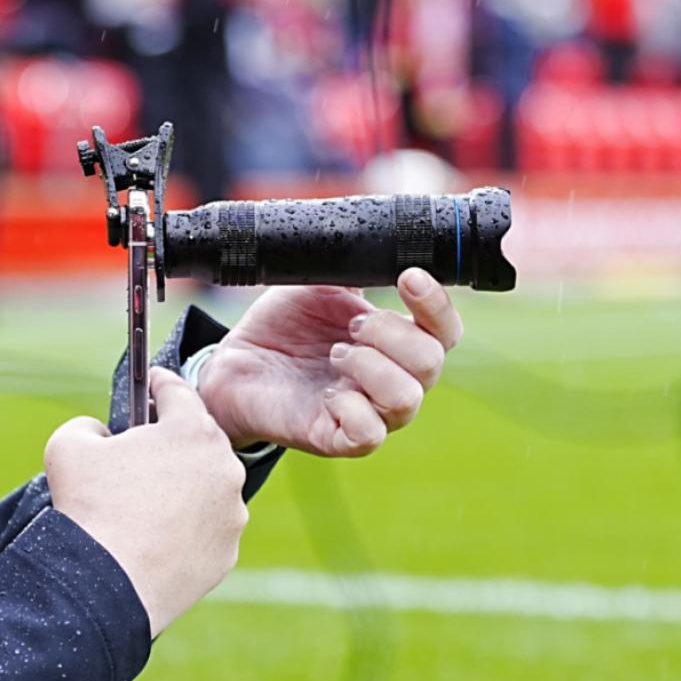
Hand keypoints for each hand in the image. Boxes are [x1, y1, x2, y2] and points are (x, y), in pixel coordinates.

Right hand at [45, 367, 247, 637]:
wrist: (105, 585)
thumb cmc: (89, 508)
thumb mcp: (68, 444)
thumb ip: (88, 424)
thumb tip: (103, 434)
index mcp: (191, 430)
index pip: (176, 390)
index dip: (155, 382)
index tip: (147, 383)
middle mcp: (223, 466)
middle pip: (198, 438)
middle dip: (171, 439)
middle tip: (142, 448)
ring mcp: (231, 511)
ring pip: (208, 484)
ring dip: (184, 483)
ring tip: (149, 499)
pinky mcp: (228, 550)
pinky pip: (208, 526)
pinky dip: (189, 525)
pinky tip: (160, 533)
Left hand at [197, 268, 462, 456]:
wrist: (235, 362)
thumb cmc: (284, 325)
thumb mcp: (319, 284)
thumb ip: (355, 267)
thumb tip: (384, 241)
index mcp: (396, 342)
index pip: (445, 330)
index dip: (437, 304)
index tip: (408, 277)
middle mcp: (392, 380)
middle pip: (431, 363)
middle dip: (391, 333)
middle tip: (350, 325)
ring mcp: (368, 412)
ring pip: (406, 400)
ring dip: (371, 368)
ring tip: (336, 354)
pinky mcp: (336, 439)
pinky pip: (369, 435)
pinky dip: (352, 408)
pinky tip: (327, 393)